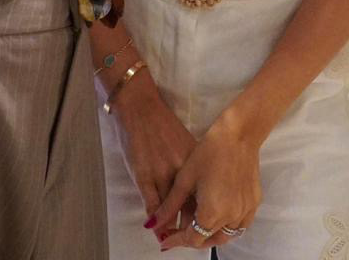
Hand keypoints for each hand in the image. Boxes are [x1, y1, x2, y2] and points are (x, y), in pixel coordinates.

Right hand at [109, 72, 197, 226]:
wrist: (141, 108)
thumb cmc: (163, 125)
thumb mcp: (184, 144)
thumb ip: (192, 166)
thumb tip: (199, 189)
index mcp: (195, 159)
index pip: (205, 190)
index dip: (207, 210)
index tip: (207, 224)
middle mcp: (183, 168)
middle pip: (192, 203)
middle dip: (192, 224)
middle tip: (191, 238)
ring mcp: (163, 173)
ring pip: (172, 209)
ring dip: (172, 227)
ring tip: (172, 240)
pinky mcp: (145, 176)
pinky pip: (153, 205)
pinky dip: (156, 220)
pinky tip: (156, 229)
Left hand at [149, 114, 261, 249]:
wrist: (240, 133)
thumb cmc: (210, 151)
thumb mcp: (185, 179)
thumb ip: (169, 207)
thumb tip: (153, 225)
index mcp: (211, 213)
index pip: (191, 239)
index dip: (176, 241)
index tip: (166, 239)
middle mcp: (231, 217)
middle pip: (209, 240)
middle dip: (192, 239)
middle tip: (179, 232)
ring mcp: (246, 210)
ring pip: (226, 235)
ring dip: (211, 235)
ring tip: (197, 224)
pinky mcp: (255, 201)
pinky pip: (241, 224)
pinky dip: (228, 226)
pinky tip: (219, 215)